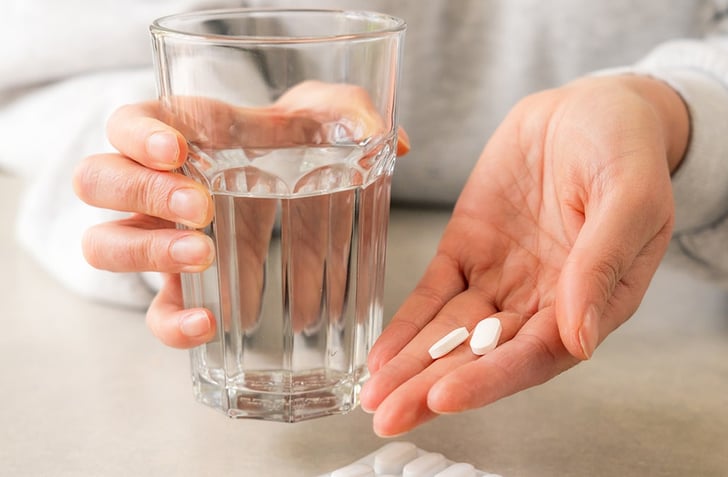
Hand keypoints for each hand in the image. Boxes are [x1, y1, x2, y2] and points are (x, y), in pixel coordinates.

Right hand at [73, 81, 409, 347]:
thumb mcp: (325, 115)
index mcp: (183, 133)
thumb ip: (355, 115)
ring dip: (147, 254)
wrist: (298, 189)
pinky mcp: (180, 288)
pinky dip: (171, 322)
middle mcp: (156, 185)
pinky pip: (154, 311)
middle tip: (200, 207)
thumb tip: (397, 144)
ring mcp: (160, 239)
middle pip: (99, 180)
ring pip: (105, 244)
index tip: (178, 151)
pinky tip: (209, 323)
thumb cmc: (297, 144)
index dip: (138, 135)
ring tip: (204, 255)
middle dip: (143, 194)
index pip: (129, 123)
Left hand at [359, 74, 688, 435]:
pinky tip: (381, 354)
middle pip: (485, 357)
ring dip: (412, 366)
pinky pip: (434, 293)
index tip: (446, 395)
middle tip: (389, 415)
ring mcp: (502, 278)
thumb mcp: (631, 196)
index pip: (537, 354)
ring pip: (452, 334)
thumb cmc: (627, 149)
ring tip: (373, 395)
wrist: (591, 107)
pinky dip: (407, 324)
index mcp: (592, 302)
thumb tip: (581, 339)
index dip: (492, 378)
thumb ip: (603, 262)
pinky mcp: (469, 249)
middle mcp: (542, 302)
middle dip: (434, 387)